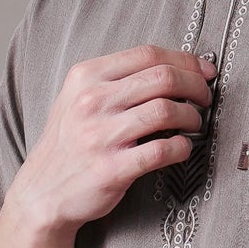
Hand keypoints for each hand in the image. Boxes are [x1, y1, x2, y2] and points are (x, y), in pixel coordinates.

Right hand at [8, 48, 214, 239]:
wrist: (43, 192)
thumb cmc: (70, 143)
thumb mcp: (79, 98)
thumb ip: (117, 80)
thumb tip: (175, 68)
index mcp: (86, 76)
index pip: (148, 54)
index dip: (185, 61)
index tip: (204, 72)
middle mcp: (91, 101)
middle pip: (163, 78)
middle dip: (196, 86)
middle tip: (205, 98)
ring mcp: (100, 136)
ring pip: (167, 111)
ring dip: (192, 117)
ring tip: (195, 124)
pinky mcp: (112, 169)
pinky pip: (162, 150)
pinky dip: (182, 147)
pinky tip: (182, 148)